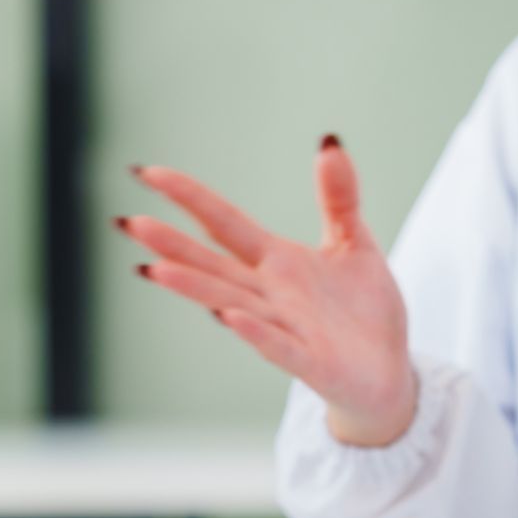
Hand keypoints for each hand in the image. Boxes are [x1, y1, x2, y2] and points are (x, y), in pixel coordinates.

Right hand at [119, 137, 417, 447]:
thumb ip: (338, 198)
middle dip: (171, 245)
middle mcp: (270, 295)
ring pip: (231, 302)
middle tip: (128, 222)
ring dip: (195, 287)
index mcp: (277, 263)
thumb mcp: (354, 244)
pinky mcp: (312, 363)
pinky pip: (279, 346)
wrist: (389, 375)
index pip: (223, 224)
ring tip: (154, 269)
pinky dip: (255, 332)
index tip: (148, 173)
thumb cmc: (363, 313)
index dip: (189, 197)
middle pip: (212, 264)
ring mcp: (287, 329)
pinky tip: (229, 317)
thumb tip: (329, 142)